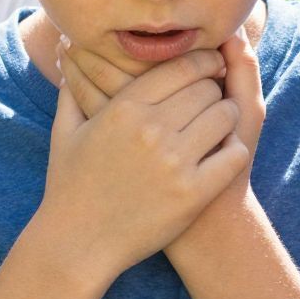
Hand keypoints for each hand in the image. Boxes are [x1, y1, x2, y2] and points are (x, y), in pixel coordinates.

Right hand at [42, 44, 249, 282]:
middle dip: (215, 88)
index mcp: (123, 108)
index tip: (211, 64)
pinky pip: (232, 155)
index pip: (180, 66)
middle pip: (206, 88)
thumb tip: (67, 54)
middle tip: (215, 96)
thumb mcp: (64, 134)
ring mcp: (173, 162)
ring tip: (222, 123)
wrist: (77, 244)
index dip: (203, 60)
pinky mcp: (192, 193)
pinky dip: (235, 149)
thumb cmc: (69, 187)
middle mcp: (150, 129)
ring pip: (224, 116)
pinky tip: (226, 152)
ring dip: (228, 116)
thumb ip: (72, 93)